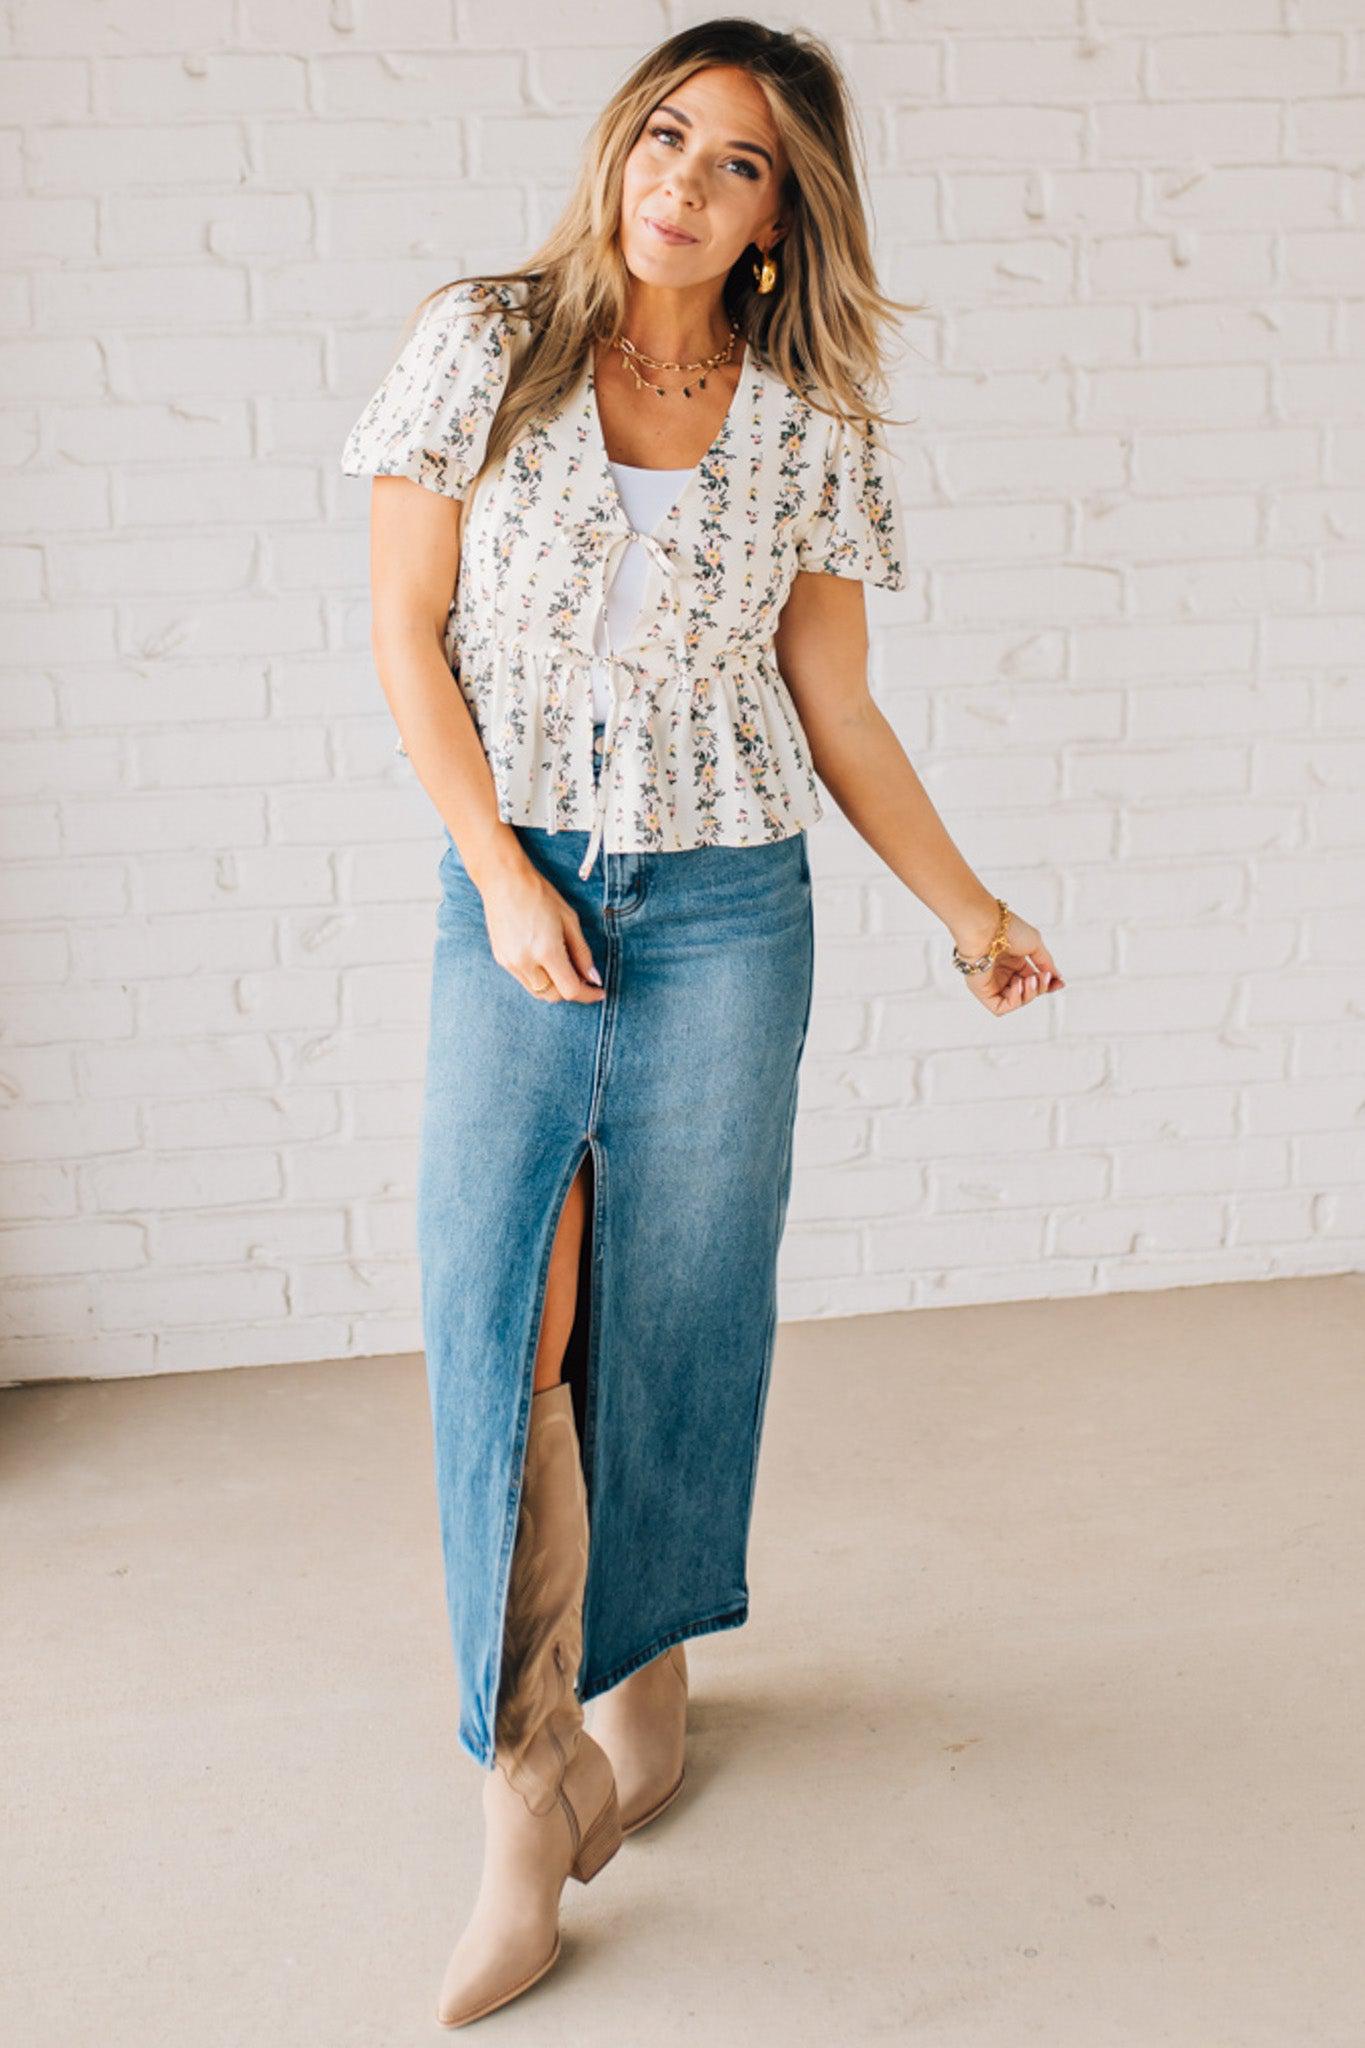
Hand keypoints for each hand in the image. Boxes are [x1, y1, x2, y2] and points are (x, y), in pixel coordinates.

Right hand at [475, 854, 604, 1004]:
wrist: (504, 880)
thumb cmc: (540, 894)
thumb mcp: (569, 920)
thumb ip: (582, 952)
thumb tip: (593, 978)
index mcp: (546, 950)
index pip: (570, 989)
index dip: (588, 995)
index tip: (599, 992)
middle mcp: (525, 961)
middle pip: (554, 996)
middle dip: (571, 991)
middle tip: (584, 978)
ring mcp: (510, 962)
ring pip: (538, 992)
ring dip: (555, 988)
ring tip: (565, 969)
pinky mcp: (501, 959)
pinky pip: (525, 980)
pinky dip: (540, 979)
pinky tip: (546, 961)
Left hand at [950, 905, 1064, 1016]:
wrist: (986, 928)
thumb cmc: (1006, 930)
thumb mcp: (1035, 944)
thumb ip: (1046, 963)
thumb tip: (1057, 976)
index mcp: (1012, 961)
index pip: (1032, 979)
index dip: (1047, 984)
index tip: (1059, 983)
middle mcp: (1002, 973)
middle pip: (1026, 992)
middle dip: (1039, 988)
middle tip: (1042, 977)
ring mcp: (992, 983)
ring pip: (1015, 1002)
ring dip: (1028, 994)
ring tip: (1030, 980)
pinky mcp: (983, 992)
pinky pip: (1000, 1007)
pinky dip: (1014, 1001)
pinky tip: (1018, 985)